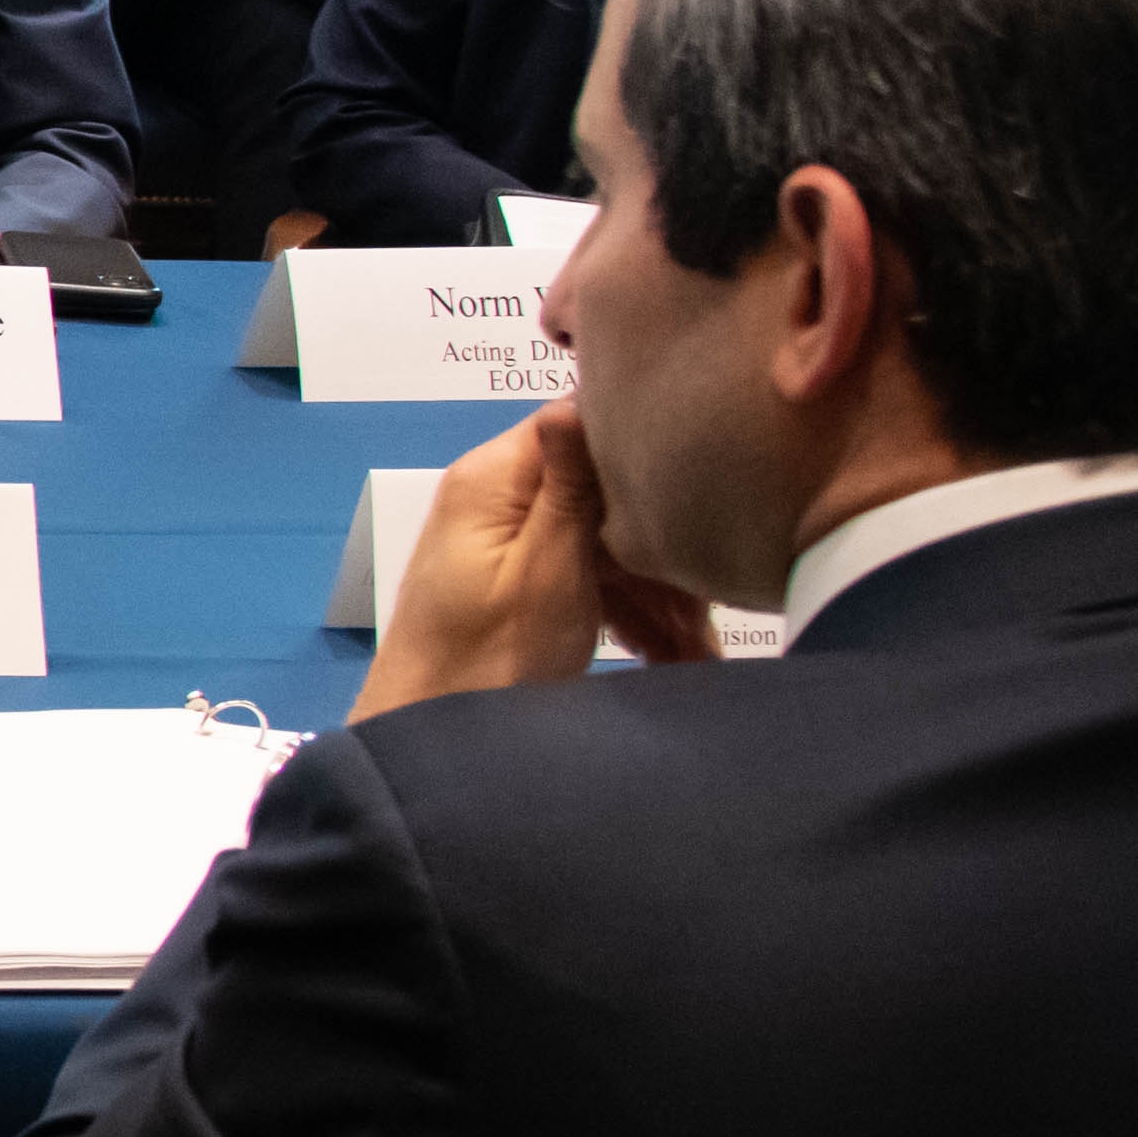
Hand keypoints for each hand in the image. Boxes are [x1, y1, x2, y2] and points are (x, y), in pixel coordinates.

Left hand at [366, 404, 713, 714]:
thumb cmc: (484, 663)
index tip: (703, 492)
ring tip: (696, 654)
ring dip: (657, 595)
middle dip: (662, 549)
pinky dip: (628, 613)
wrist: (430, 738)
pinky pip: (588, 576)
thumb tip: (579, 398)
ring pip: (605, 541)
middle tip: (707, 610)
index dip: (646, 454)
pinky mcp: (518, 579)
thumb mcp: (546, 571)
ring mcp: (506, 539)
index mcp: (493, 478)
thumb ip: (569, 487)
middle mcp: (495, 496)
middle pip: (604, 491)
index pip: (580, 422)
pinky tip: (667, 656)